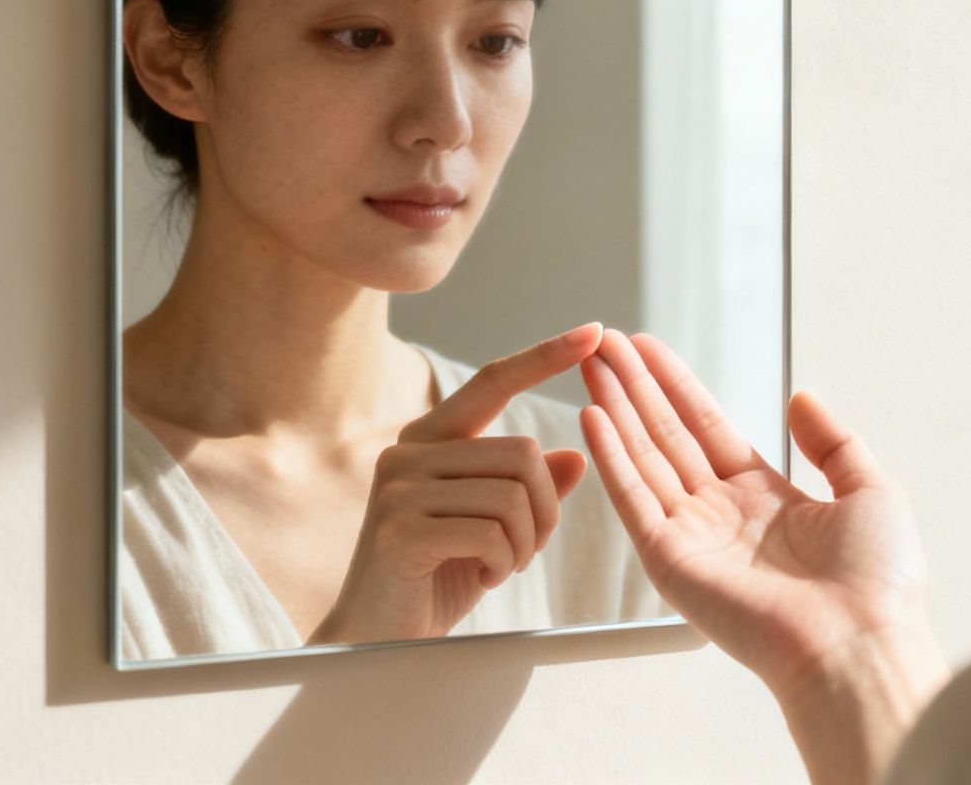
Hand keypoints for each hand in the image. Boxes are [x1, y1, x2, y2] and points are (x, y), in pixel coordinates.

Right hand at [308, 323, 600, 645]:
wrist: (376, 639)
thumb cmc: (435, 578)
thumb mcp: (492, 527)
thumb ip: (529, 490)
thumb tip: (577, 456)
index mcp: (429, 439)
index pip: (493, 380)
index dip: (545, 355)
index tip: (595, 331)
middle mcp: (409, 452)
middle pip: (522, 453)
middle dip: (545, 511)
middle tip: (529, 550)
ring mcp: (399, 489)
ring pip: (512, 495)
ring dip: (525, 543)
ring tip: (503, 566)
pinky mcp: (401, 530)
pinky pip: (491, 533)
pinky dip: (504, 564)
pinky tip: (484, 579)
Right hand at [579, 330, 945, 784]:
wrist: (859, 644)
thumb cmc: (877, 584)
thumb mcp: (870, 491)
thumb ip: (833, 441)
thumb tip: (801, 397)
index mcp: (766, 499)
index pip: (707, 428)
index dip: (676, 386)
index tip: (647, 349)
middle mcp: (722, 514)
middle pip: (667, 435)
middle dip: (635, 387)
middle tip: (605, 344)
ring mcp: (692, 536)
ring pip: (643, 458)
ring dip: (615, 408)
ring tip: (591, 363)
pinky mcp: (670, 560)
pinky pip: (634, 499)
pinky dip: (611, 457)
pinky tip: (593, 416)